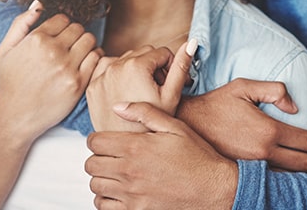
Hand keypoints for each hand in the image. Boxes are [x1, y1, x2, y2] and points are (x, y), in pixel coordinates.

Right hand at [0, 1, 101, 141]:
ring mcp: (67, 68)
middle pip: (78, 28)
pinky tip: (85, 63)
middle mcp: (53, 51)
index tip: (58, 36)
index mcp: (36, 40)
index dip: (61, 26)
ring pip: (90, 40)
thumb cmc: (11, 81)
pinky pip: (97, 58)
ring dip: (86, 45)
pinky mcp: (78, 83)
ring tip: (77, 53)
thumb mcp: (6, 49)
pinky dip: (94, 57)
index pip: (63, 19)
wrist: (16, 116)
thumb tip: (38, 3)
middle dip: (74, 35)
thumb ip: (21, 23)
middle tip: (68, 46)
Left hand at [86, 39, 196, 131]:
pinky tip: (126, 92)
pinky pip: (108, 69)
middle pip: (143, 53)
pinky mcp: (92, 87)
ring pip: (126, 59)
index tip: (172, 82)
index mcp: (136, 65)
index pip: (162, 52)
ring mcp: (101, 76)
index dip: (171, 66)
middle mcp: (116, 66)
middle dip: (154, 66)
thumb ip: (181, 66)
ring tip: (143, 91)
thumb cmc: (152, 126)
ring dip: (137, 69)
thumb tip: (191, 42)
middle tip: (159, 88)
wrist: (127, 149)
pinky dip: (118, 74)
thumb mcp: (171, 95)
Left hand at [86, 103, 237, 209]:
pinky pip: (104, 208)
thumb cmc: (197, 156)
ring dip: (102, 178)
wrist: (214, 188)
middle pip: (91, 164)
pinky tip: (119, 191)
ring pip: (95, 187)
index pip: (95, 142)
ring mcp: (131, 196)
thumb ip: (144, 112)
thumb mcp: (175, 126)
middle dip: (98, 157)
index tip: (106, 139)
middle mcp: (129, 172)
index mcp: (136, 148)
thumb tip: (118, 106)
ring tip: (116, 172)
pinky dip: (106, 199)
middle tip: (111, 155)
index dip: (98, 138)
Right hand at [179, 78, 306, 172]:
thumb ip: (273, 90)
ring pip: (291, 178)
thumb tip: (294, 108)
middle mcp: (264, 153)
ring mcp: (254, 168)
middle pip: (305, 165)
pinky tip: (293, 178)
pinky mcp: (244, 175)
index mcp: (268, 130)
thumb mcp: (244, 87)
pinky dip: (289, 181)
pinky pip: (274, 182)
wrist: (188, 124)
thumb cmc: (217, 103)